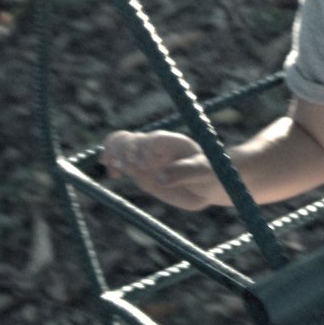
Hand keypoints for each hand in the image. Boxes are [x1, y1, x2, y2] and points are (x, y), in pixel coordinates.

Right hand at [100, 130, 225, 210]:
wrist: (209, 185)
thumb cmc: (212, 174)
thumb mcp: (203, 173)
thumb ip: (184, 173)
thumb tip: (159, 178)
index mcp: (172, 142)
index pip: (152, 141)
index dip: (143, 151)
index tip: (143, 167)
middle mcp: (156, 147)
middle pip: (131, 140)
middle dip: (123, 152)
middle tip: (125, 168)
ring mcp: (145, 157)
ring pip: (121, 145)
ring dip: (113, 153)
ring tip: (115, 170)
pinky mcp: (139, 170)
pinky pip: (120, 160)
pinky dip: (111, 162)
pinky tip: (113, 174)